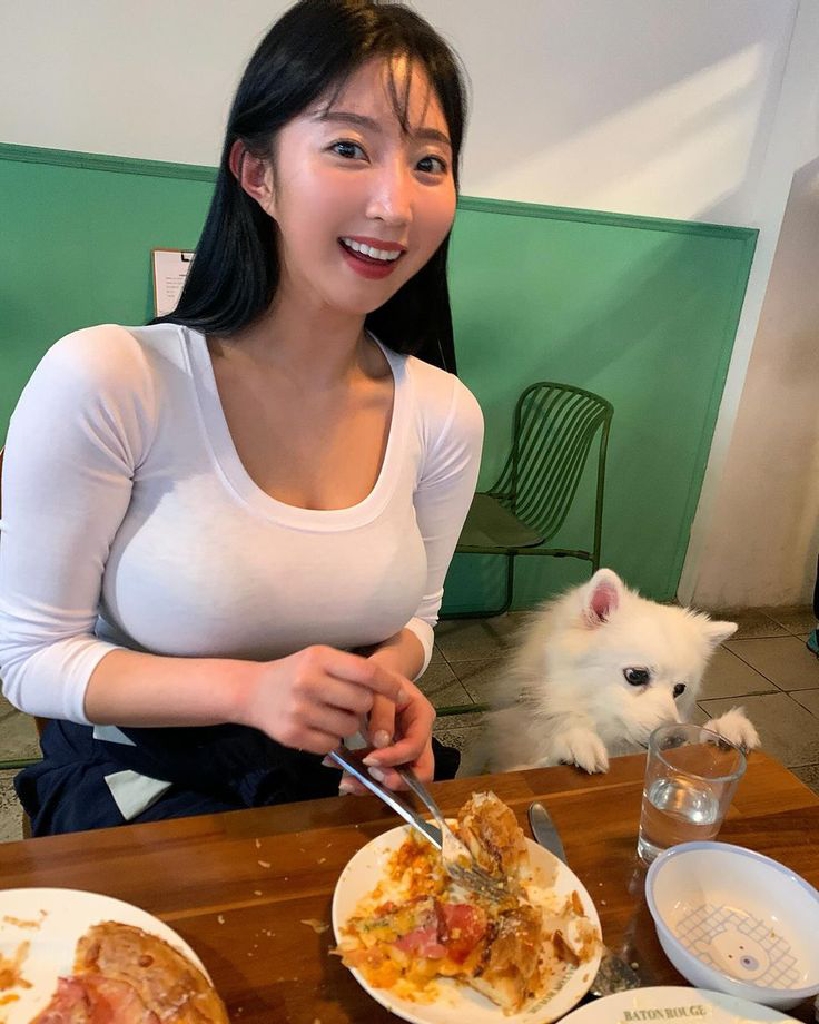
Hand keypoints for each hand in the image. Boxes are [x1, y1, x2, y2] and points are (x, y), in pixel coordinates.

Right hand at [237, 646, 409, 754]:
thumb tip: (391, 690)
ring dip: (348, 724)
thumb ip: (350, 670)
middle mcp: (308, 682)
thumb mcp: (320, 659)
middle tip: (352, 703)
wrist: (252, 692)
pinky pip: (330, 744)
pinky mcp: (292, 735)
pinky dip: (331, 739)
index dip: (388, 685)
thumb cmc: (295, 672)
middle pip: (362, 702)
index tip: (402, 694)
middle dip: (363, 706)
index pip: (366, 672)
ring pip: (349, 726)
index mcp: (319, 658)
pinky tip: (318, 726)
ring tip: (332, 714)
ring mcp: (299, 710)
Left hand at [339, 679, 435, 792]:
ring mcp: (405, 749)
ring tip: (346, 782)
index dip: (395, 758)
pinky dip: (363, 778)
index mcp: (422, 717)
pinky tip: (343, 775)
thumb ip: (383, 713)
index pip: (415, 747)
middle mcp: (419, 737)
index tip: (369, 760)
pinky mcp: (389, 755)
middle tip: (367, 779)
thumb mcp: (381, 688)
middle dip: (394, 781)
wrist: (374, 673)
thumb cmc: (380, 676)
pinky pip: (382, 774)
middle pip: (419, 772)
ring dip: (375, 785)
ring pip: (400, 778)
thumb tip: (380, 743)